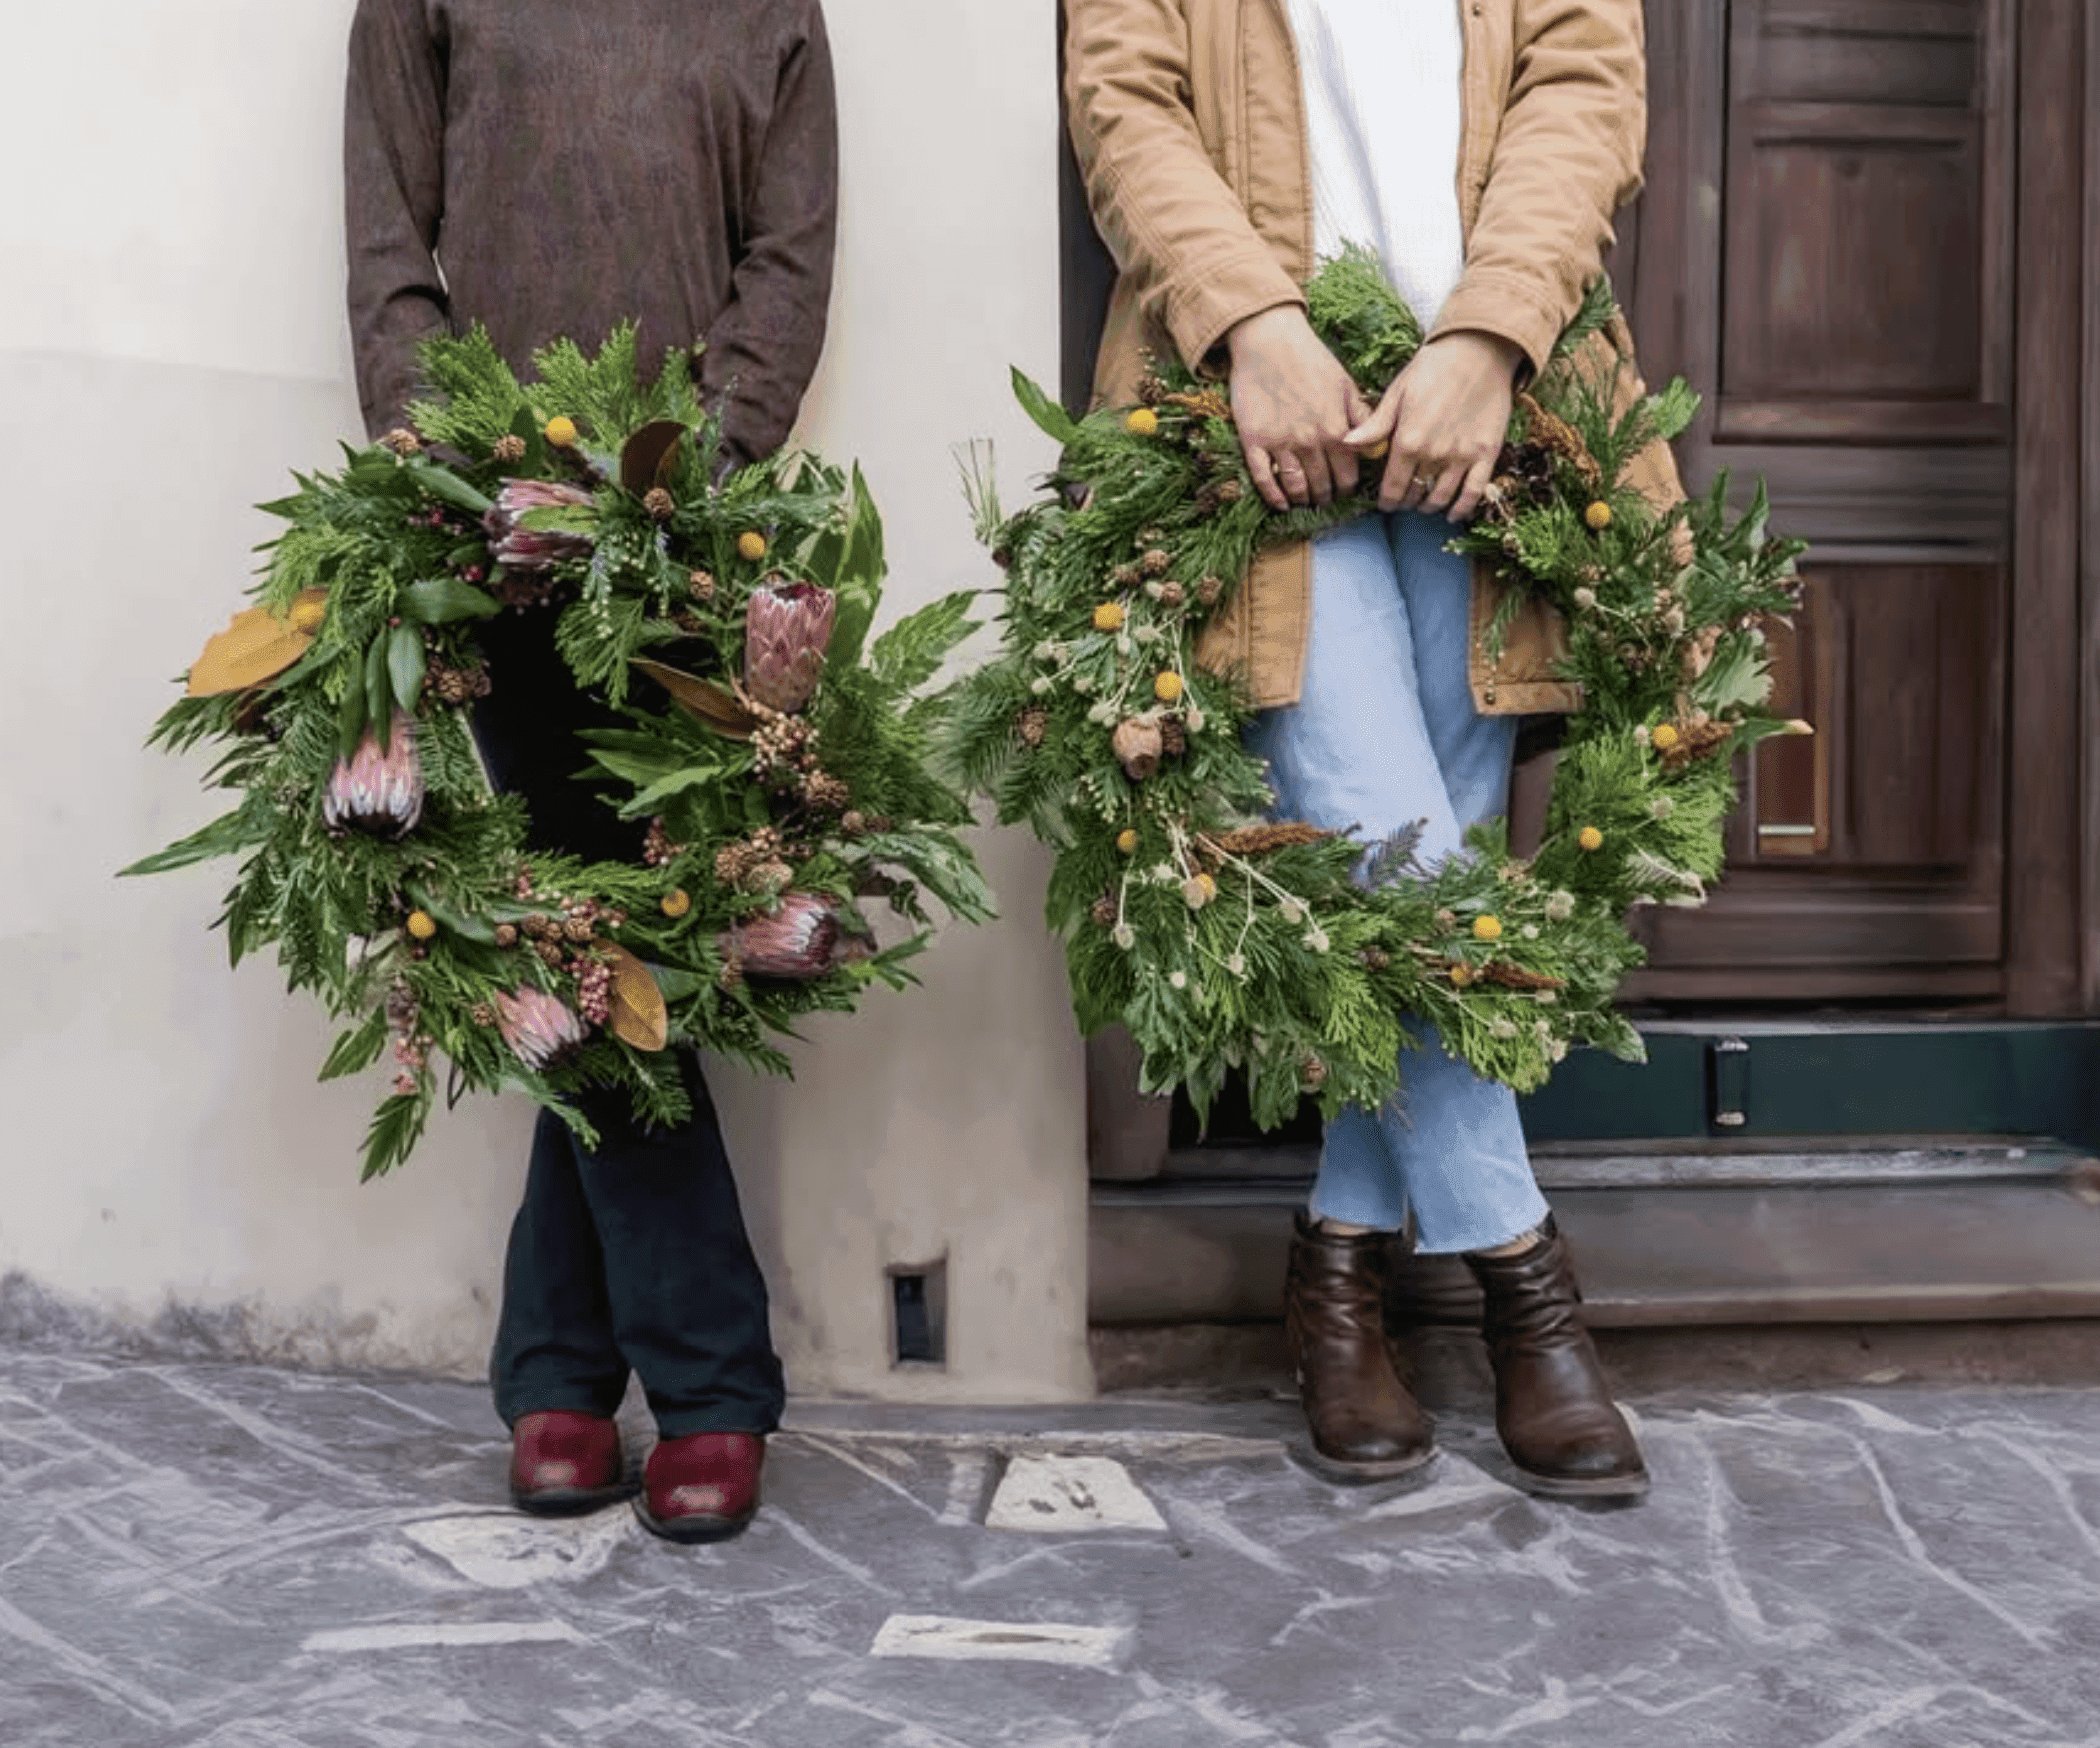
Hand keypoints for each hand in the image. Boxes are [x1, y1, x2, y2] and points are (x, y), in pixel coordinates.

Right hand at [1224, 305, 1374, 510]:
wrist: (1270, 341)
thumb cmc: (1311, 359)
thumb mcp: (1345, 384)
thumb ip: (1361, 417)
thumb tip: (1374, 444)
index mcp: (1337, 430)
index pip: (1347, 476)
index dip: (1347, 488)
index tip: (1344, 491)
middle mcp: (1311, 442)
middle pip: (1322, 486)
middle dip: (1326, 497)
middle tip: (1325, 500)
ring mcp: (1281, 443)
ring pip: (1295, 487)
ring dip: (1303, 500)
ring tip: (1305, 502)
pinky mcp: (1254, 441)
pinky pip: (1264, 478)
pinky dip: (1273, 496)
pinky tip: (1281, 504)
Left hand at [1346, 332, 1525, 520]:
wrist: (1478, 351)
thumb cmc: (1433, 368)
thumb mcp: (1397, 393)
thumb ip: (1375, 425)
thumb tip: (1346, 444)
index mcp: (1408, 442)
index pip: (1392, 489)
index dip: (1387, 501)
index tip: (1385, 502)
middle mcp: (1434, 455)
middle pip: (1415, 496)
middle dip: (1406, 502)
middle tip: (1404, 498)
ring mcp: (1462, 457)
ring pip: (1441, 499)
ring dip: (1429, 506)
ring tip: (1423, 502)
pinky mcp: (1487, 454)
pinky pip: (1474, 493)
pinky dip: (1462, 509)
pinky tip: (1452, 513)